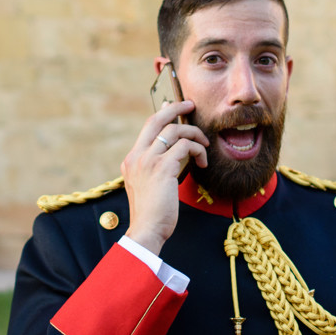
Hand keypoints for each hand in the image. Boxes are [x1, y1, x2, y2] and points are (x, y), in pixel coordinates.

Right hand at [119, 100, 208, 254]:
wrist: (146, 230)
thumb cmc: (152, 213)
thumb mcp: (147, 185)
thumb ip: (154, 167)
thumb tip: (172, 152)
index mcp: (131, 160)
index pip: (148, 127)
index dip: (163, 114)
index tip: (174, 107)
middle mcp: (137, 157)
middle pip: (156, 119)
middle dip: (175, 107)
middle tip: (190, 104)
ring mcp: (148, 161)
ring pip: (175, 130)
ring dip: (194, 134)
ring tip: (204, 145)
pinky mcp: (162, 168)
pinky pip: (185, 146)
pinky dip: (198, 149)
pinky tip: (203, 161)